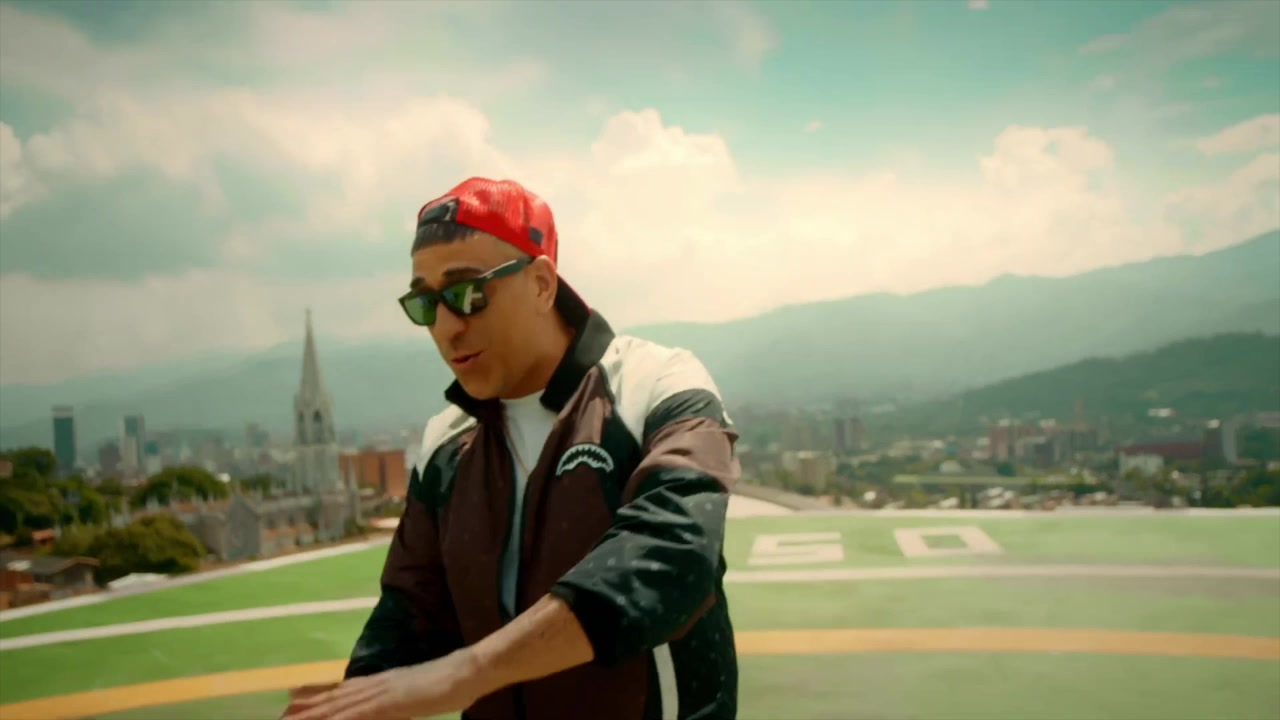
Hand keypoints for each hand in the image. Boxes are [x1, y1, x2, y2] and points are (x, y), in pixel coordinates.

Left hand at [280, 650, 486, 719]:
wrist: (469, 669)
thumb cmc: (453, 682)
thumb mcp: (420, 692)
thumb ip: (401, 699)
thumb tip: (394, 702)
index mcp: (383, 682)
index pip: (344, 691)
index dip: (318, 698)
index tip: (294, 702)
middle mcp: (377, 684)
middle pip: (335, 699)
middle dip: (307, 709)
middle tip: (281, 714)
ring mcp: (382, 692)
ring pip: (339, 706)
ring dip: (313, 715)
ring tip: (288, 719)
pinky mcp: (390, 703)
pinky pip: (358, 715)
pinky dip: (339, 719)